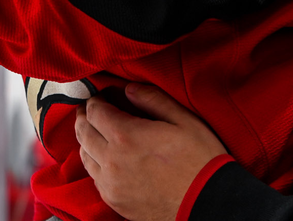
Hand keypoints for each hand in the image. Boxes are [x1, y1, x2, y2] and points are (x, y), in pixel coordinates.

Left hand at [75, 84, 228, 220]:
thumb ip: (153, 99)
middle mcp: (112, 160)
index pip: (94, 111)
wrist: (208, 204)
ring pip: (84, 155)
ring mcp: (111, 183)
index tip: (102, 96)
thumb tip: (129, 89)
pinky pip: (94, 177)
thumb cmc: (201, 161)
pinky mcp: (115, 200)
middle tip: (90, 109)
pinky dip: (94, 162)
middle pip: (83, 132)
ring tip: (95, 130)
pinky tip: (105, 157)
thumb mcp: (184, 120)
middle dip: (84, 116)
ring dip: (86, 139)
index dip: (95, 100)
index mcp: (126, 136)